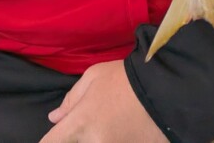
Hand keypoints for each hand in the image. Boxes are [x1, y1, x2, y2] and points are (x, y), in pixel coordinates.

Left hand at [39, 61, 167, 142]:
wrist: (165, 91)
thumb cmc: (125, 79)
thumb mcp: (93, 77)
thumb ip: (71, 99)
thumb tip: (54, 118)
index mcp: (81, 123)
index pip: (52, 142)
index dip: (48, 141)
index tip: (52, 137)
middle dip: (77, 135)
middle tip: (95, 116)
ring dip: (97, 135)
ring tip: (111, 119)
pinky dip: (116, 139)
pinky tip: (121, 128)